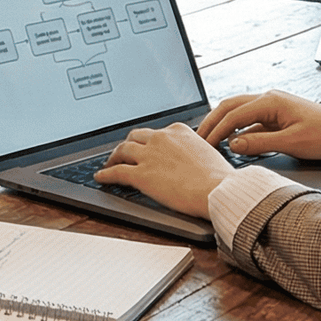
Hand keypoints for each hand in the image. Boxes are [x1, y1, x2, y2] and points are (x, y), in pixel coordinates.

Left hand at [95, 122, 233, 213]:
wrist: (218, 189)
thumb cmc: (219, 177)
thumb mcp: (207, 153)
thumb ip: (193, 151)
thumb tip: (191, 160)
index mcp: (178, 130)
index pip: (156, 132)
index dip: (146, 141)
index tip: (143, 146)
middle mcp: (161, 138)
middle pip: (135, 137)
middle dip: (127, 145)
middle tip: (122, 153)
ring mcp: (149, 155)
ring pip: (122, 151)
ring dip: (113, 157)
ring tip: (109, 164)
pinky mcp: (141, 174)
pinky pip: (117, 172)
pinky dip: (106, 174)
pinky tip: (100, 177)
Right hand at [199, 90, 320, 162]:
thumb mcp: (291, 143)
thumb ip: (259, 144)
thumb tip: (233, 144)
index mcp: (270, 101)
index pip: (233, 115)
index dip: (217, 131)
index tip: (204, 145)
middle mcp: (269, 98)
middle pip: (230, 106)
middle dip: (213, 121)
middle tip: (198, 138)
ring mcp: (273, 106)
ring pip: (239, 111)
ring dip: (224, 123)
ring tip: (210, 138)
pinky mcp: (278, 115)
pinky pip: (252, 120)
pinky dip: (239, 129)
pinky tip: (234, 142)